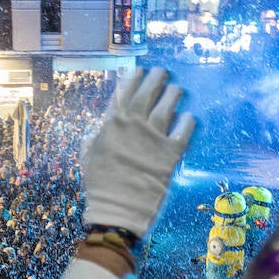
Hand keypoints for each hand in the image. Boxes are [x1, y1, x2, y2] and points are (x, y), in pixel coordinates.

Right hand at [82, 68, 195, 238]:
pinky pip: (184, 130)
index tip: (140, 70)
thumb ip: (100, 131)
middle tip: (162, 73)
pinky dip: (187, 121)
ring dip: (173, 94)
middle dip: (156, 79)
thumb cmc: (100, 183)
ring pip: (168, 106)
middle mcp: (134, 124)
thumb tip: (108, 119)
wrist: (118, 208)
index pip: (124, 91)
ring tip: (177, 89)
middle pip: (148, 92)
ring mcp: (154, 136)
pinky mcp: (171, 152)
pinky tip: (189, 116)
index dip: (133, 78)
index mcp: (112, 123)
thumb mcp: (90, 152)